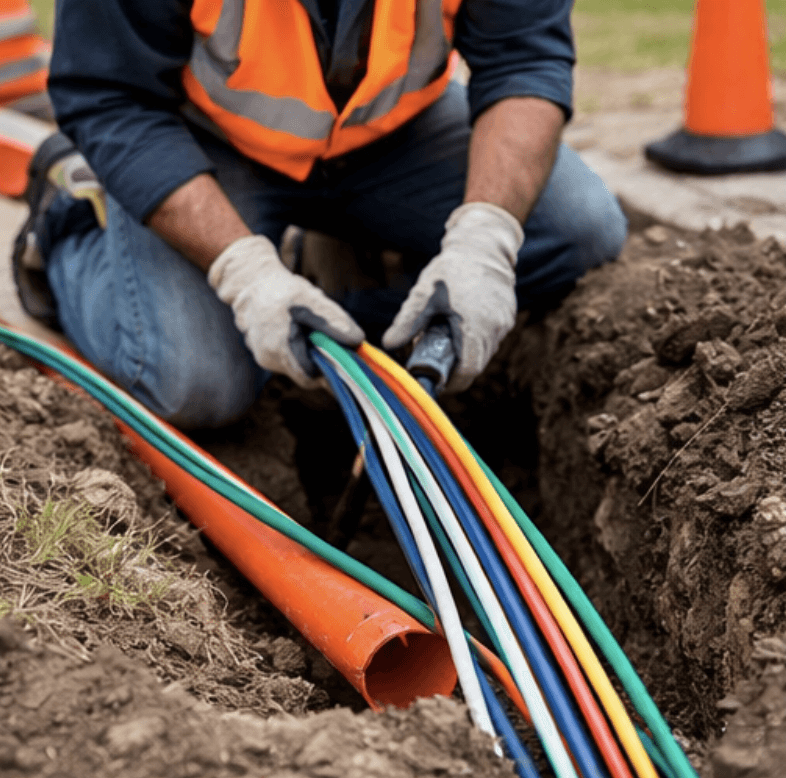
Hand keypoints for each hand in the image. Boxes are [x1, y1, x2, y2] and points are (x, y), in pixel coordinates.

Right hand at [208, 235, 364, 387]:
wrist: (249, 282)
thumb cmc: (282, 289)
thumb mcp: (312, 300)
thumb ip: (334, 322)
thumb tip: (358, 340)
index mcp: (279, 348)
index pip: (310, 377)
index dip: (328, 371)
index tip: (343, 360)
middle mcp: (268, 359)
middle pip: (304, 373)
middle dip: (320, 361)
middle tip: (331, 343)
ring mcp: (263, 357)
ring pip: (295, 366)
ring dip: (308, 354)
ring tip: (311, 331)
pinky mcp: (262, 353)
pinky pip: (286, 358)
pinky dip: (297, 349)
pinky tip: (298, 331)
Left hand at [382, 203, 522, 391]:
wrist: (482, 245)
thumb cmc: (451, 271)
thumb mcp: (423, 295)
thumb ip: (406, 323)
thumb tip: (388, 345)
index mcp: (474, 328)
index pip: (467, 372)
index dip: (452, 382)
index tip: (437, 380)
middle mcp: (494, 330)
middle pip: (476, 365)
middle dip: (455, 368)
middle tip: (435, 360)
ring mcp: (504, 324)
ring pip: (484, 353)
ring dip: (466, 354)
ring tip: (446, 338)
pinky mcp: (507, 317)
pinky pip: (492, 339)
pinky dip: (476, 340)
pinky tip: (460, 326)